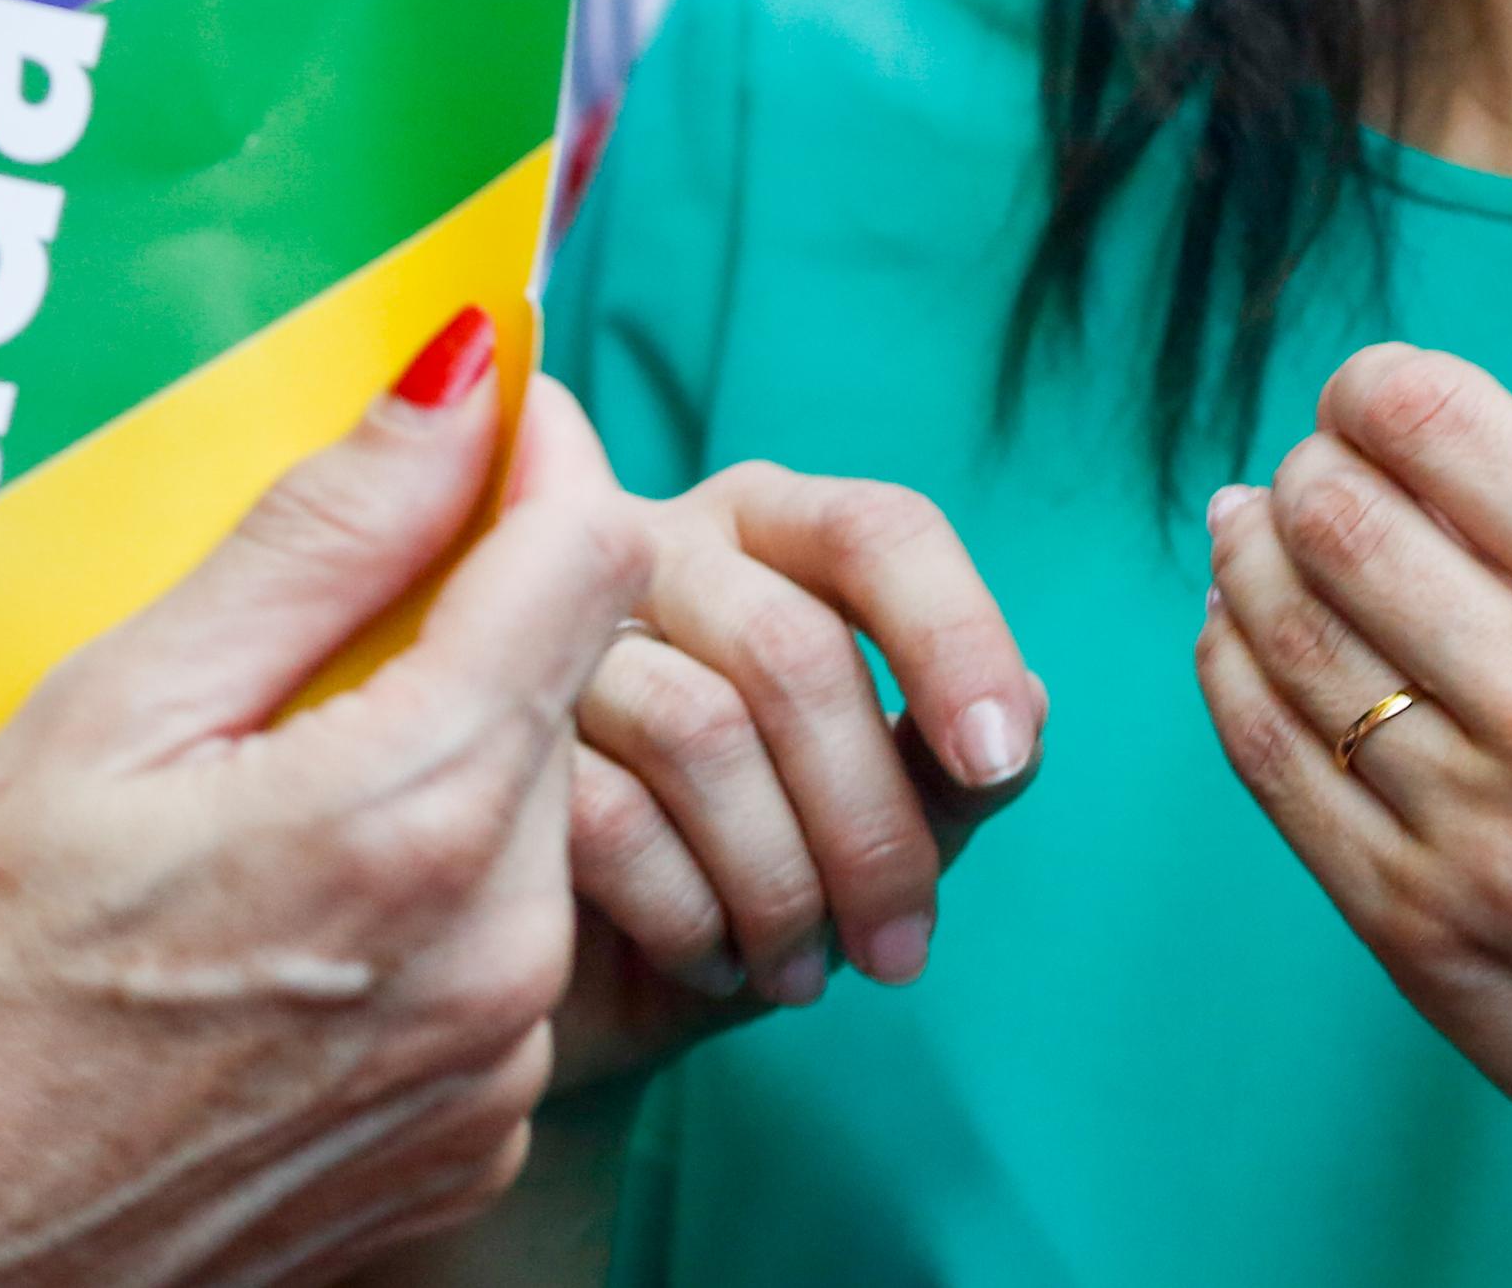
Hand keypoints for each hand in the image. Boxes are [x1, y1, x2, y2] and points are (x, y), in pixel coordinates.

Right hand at [0, 325, 642, 1287]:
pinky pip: (494, 968)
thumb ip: (318, 536)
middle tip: (295, 654)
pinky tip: (274, 938)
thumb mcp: (106, 716)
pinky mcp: (473, 1147)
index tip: (474, 422)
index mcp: (414, 816)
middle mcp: (499, 954)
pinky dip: (420, 918)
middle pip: (558, 695)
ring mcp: (497, 1070)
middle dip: (460, 632)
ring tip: (252, 814)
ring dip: (437, 779)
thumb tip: (464, 372)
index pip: (585, 555)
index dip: (535, 456)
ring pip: (528, 831)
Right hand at [551, 448, 1045, 1087]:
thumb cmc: (754, 867)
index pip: (881, 531)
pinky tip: (716, 959)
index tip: (1000, 766)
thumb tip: (1025, 717)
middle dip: (872, 822)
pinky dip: (688, 910)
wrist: (599, 981)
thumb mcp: (880, 816)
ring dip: (781, 881)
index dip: (956, 638)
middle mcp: (661, 548)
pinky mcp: (486, 745)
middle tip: (901, 950)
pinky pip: (609, 815)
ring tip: (804, 972)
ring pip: (701, 729)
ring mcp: (554, 640)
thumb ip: (955, 760)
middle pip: (795, 649)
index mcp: (772, 530)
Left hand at [1197, 347, 1511, 1287]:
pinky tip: (1232, 634)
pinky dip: (1232, 671)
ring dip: (1247, 559)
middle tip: (1304, 472)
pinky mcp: (1410, 925)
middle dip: (1303, 471)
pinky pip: (1269, 760)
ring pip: (1285, 635)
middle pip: (1342, 522)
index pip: (1443, 427)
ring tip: (1247, 531)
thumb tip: (1400, 451)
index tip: (1358, 395)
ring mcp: (1476, 828)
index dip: (1369, 387)